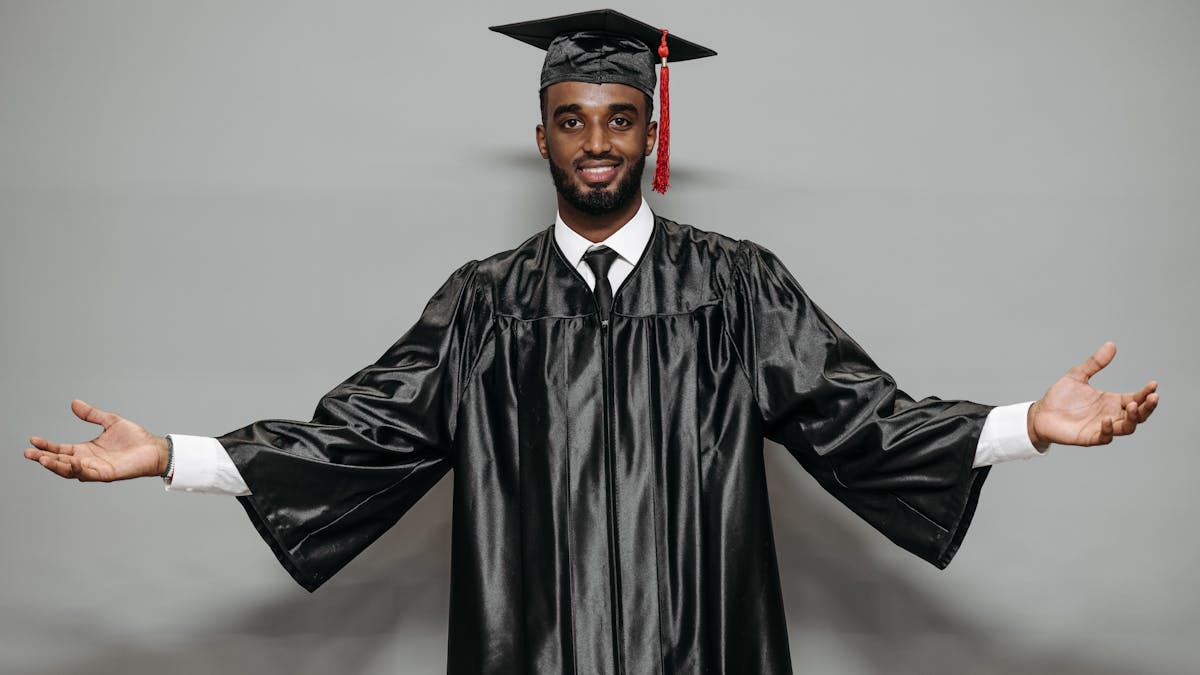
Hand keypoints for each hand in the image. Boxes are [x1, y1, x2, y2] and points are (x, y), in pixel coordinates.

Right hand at [24, 400, 168, 481]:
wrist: (154, 449)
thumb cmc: (134, 438)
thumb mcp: (110, 421)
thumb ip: (92, 415)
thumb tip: (74, 403)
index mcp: (86, 450)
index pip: (60, 449)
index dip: (47, 446)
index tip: (33, 440)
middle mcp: (87, 461)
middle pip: (60, 461)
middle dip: (44, 458)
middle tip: (28, 453)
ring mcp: (96, 469)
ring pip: (70, 470)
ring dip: (56, 465)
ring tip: (42, 459)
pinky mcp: (107, 474)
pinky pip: (88, 473)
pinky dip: (78, 469)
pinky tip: (70, 461)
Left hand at [1027, 342, 1158, 447]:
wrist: (1041, 413)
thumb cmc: (1060, 396)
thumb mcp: (1077, 375)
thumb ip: (1095, 363)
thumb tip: (1111, 345)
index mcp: (1112, 401)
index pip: (1136, 398)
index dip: (1146, 393)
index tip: (1153, 384)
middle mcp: (1111, 415)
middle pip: (1138, 415)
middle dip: (1148, 407)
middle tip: (1152, 397)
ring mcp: (1102, 427)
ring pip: (1127, 428)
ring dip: (1133, 419)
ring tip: (1132, 406)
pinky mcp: (1090, 437)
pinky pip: (1105, 437)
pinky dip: (1108, 429)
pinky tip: (1106, 419)